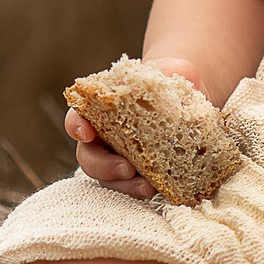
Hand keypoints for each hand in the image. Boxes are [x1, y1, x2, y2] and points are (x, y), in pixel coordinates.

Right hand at [66, 57, 203, 198]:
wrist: (187, 100)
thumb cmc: (170, 81)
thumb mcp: (171, 71)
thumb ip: (172, 73)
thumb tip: (186, 82)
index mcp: (101, 110)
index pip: (77, 118)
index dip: (76, 126)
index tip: (86, 132)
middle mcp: (104, 138)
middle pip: (89, 157)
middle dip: (103, 166)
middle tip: (126, 169)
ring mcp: (119, 158)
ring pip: (108, 179)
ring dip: (124, 186)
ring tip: (147, 188)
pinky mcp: (139, 174)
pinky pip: (132, 188)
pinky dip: (141, 192)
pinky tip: (159, 191)